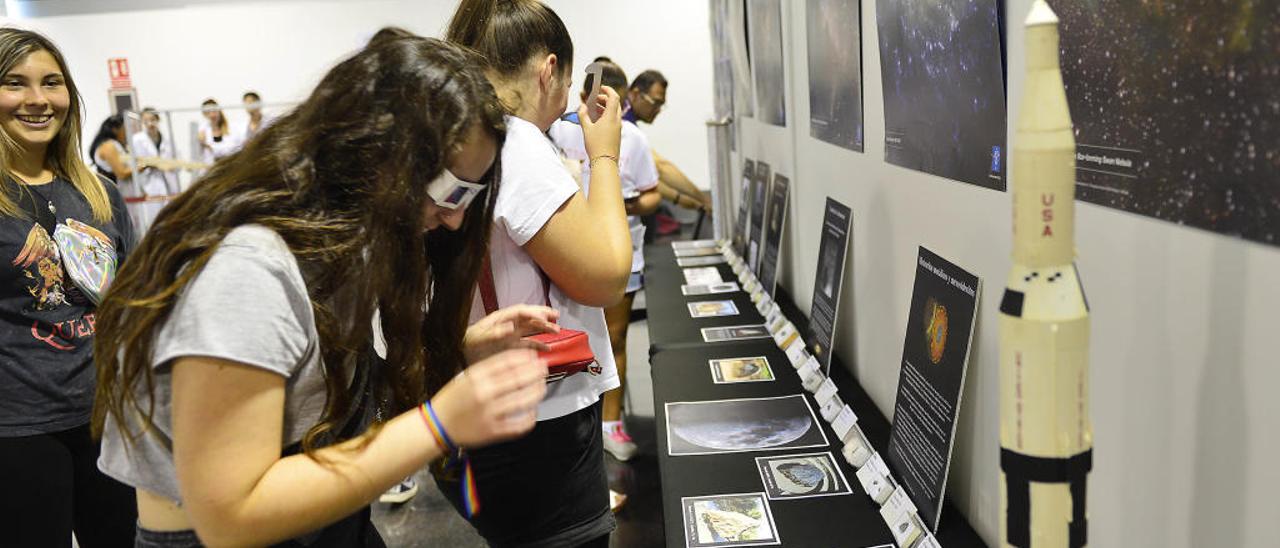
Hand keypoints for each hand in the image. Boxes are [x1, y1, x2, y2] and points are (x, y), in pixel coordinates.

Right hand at [430, 349, 547, 447]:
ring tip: (541, 387)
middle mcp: (483, 394)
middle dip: (536, 372)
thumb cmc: (451, 401)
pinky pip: (519, 425)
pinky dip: (530, 417)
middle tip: (543, 369)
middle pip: (518, 379)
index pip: (507, 362)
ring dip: (537, 392)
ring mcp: (489, 414)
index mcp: (475, 378)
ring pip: (523, 401)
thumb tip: (517, 361)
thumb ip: (488, 370)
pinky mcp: (493, 432)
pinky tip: (533, 411)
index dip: (525, 358)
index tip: (534, 357)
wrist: (436, 426)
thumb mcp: (466, 378)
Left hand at [463, 305, 559, 362]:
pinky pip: (528, 344)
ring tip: (557, 330)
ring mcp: (510, 336)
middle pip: (529, 317)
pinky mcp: (511, 347)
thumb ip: (494, 332)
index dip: (534, 313)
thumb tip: (511, 327)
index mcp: (500, 318)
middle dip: (543, 315)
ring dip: (544, 329)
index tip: (545, 318)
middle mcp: (507, 325)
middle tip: (557, 317)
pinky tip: (547, 348)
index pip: (521, 311)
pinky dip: (538, 346)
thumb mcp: (479, 338)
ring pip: (531, 329)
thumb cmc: (467, 343)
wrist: (460, 354)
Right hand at [579, 85, 621, 161]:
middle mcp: (617, 121)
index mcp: (611, 116)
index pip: (614, 97)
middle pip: (615, 103)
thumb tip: (582, 106)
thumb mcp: (586, 128)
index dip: (608, 90)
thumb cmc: (596, 145)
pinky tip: (597, 120)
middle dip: (605, 99)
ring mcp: (618, 128)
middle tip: (595, 99)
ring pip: (614, 112)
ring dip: (605, 108)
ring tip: (593, 110)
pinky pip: (614, 120)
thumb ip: (583, 115)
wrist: (605, 162)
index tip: (601, 88)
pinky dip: (606, 116)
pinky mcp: (617, 134)